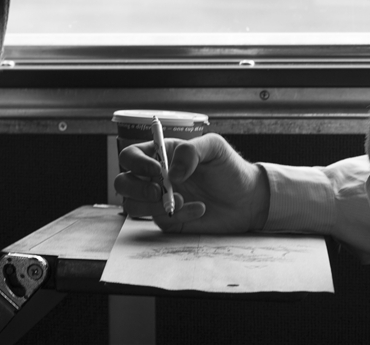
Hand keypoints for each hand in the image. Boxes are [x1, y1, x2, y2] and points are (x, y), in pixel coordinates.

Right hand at [114, 133, 268, 232]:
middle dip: (136, 188)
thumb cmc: (229, 168)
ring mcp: (159, 199)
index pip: (131, 156)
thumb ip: (191, 151)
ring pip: (133, 205)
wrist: (247, 199)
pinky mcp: (168, 219)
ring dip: (153, 205)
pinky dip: (178, 215)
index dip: (136, 163)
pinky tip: (199, 209)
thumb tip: (170, 172)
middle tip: (160, 191)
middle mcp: (155, 177)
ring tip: (182, 201)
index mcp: (161, 154)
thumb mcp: (214, 148)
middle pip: (122, 183)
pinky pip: (159, 220)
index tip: (156, 170)